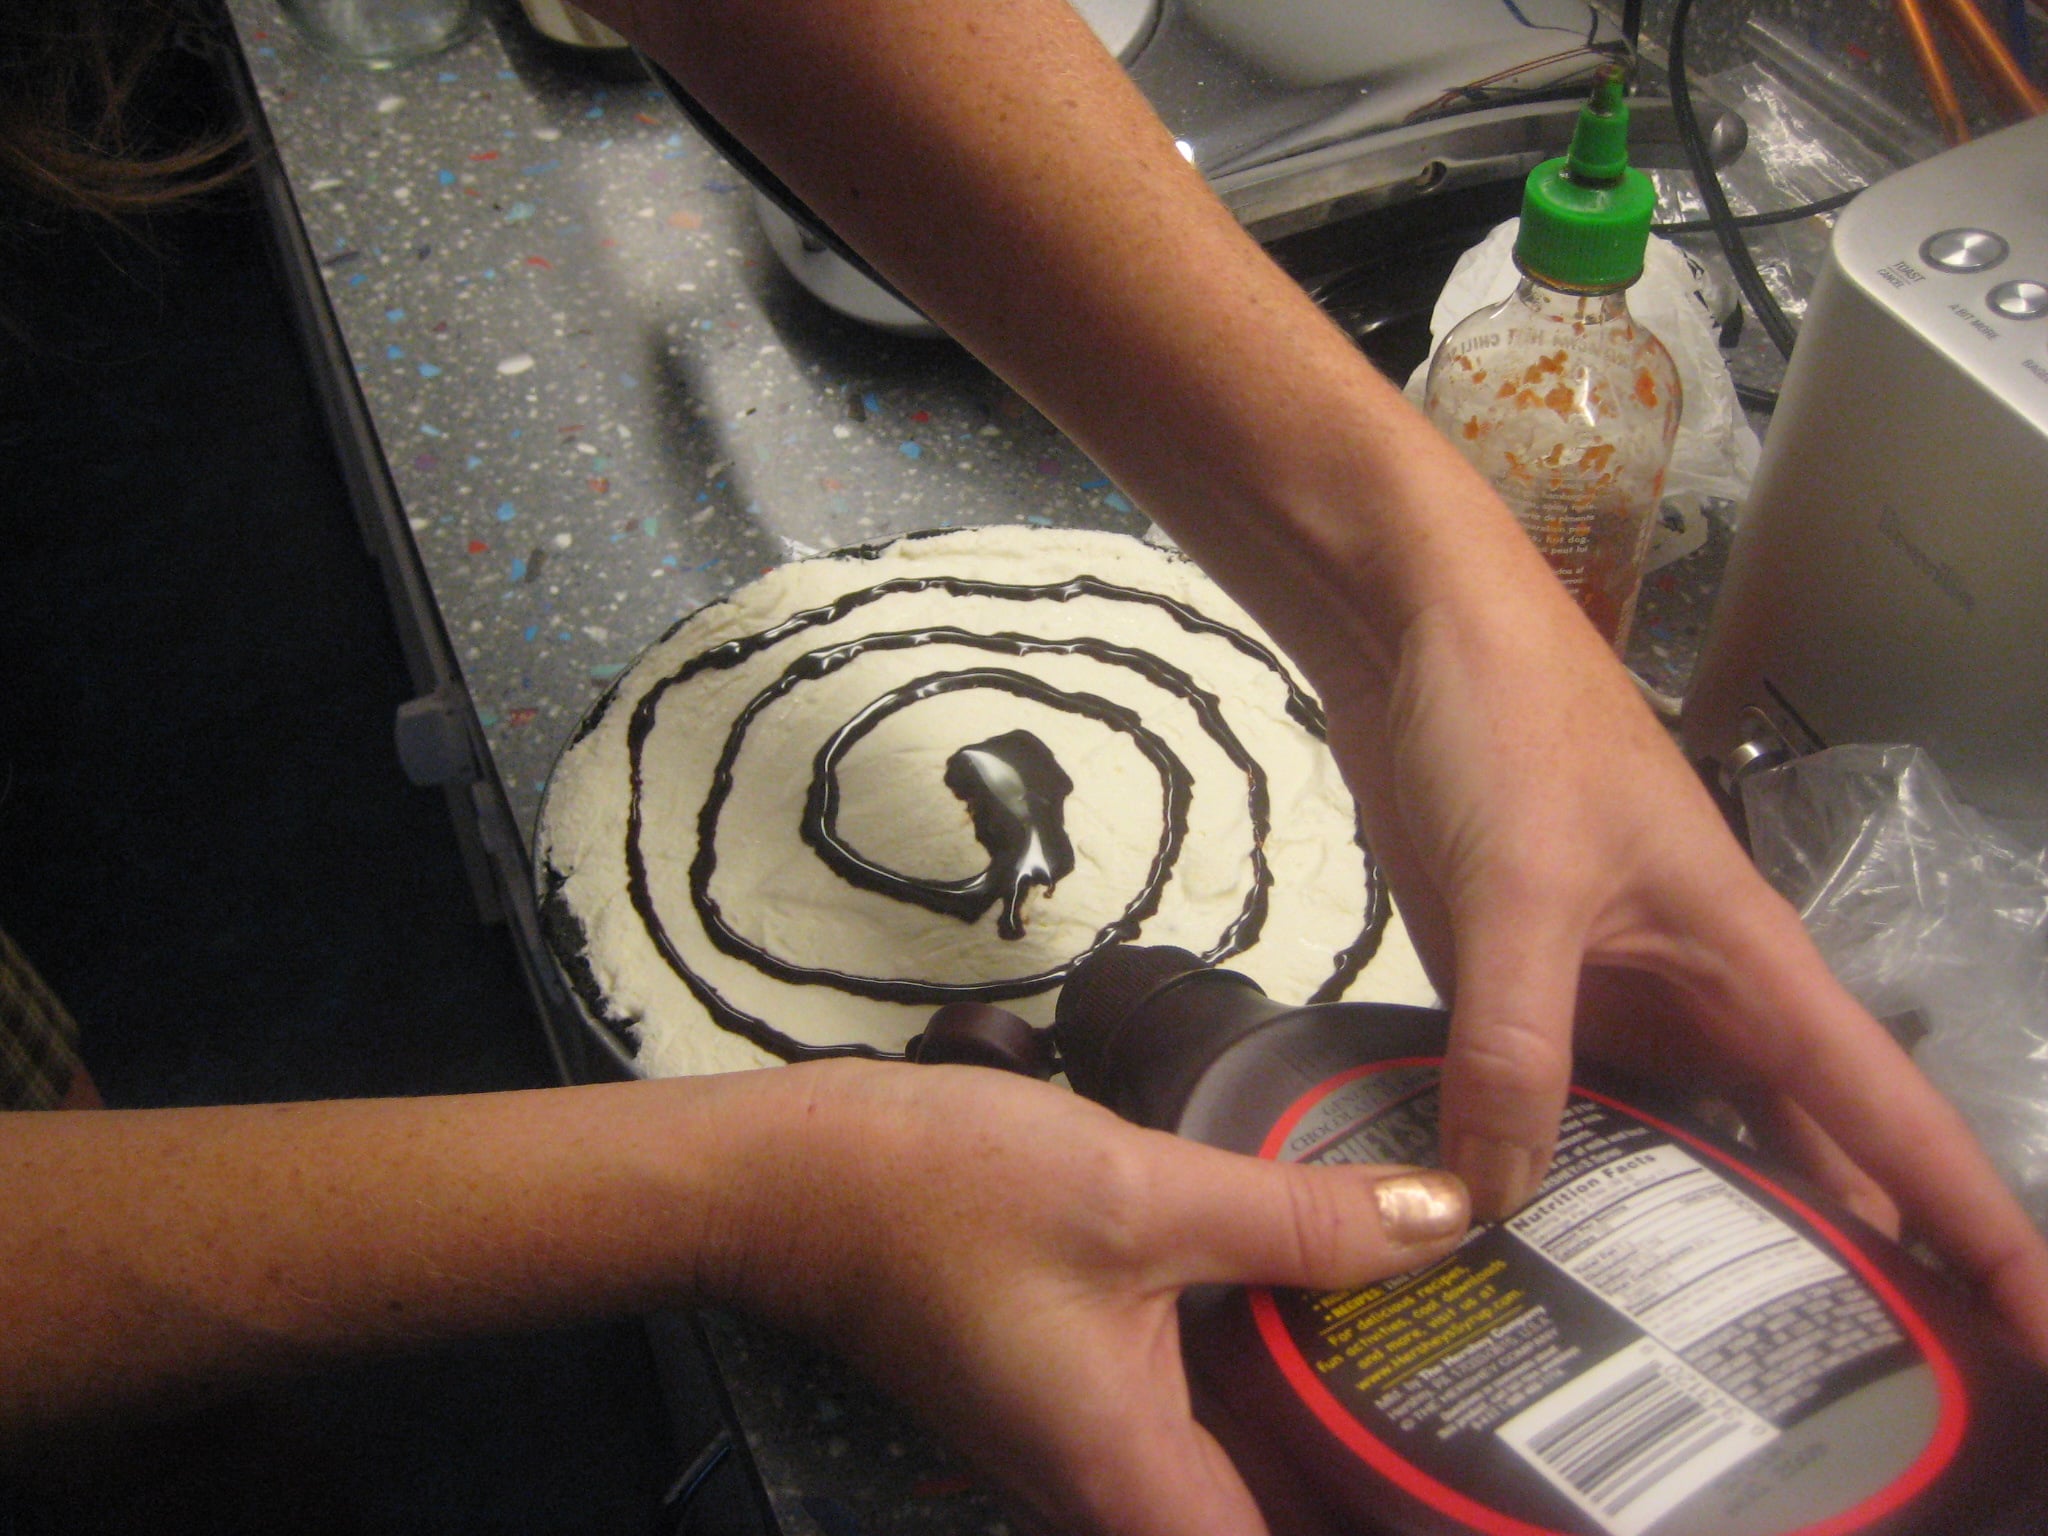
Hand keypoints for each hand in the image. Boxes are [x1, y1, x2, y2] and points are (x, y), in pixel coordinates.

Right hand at [712, 1059, 1468, 1535]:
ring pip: (1251, 1468)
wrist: (795, 1177)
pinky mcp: (1083, 1396)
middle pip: (1284, 1515)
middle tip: (1493, 1395)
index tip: (1481, 1484)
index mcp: (1135, 1483)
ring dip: (1334, 1415)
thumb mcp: (1141, 1193)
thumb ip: (1297, 1217)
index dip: (1397, 1527)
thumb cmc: (942, 1192)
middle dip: (1378, 1461)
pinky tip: (1333, 1298)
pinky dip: (1277, 1372)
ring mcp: (1095, 1449)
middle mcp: (1116, 1493)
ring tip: (1443, 1339)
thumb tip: (1445, 1219)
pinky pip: (1209, 1415)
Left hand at [1322, 580, 2047, 1361]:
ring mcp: (1614, 999)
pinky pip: (1569, 1109)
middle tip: (1836, 1399)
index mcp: (1753, 969)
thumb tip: (1500, 1201)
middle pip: (1798, 1158)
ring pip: (1681, 1143)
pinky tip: (1536, 1246)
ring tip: (1680, 1363)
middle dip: (1832, 1269)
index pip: (1895, 1125)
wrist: (1416, 633)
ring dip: (1684, 1234)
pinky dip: (1564, 1175)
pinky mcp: (1527, 993)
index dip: (1978, 1239)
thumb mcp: (1520, 891)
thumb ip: (1515, 1049)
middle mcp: (1703, 1001)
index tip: (2038, 1346)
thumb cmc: (1509, 730)